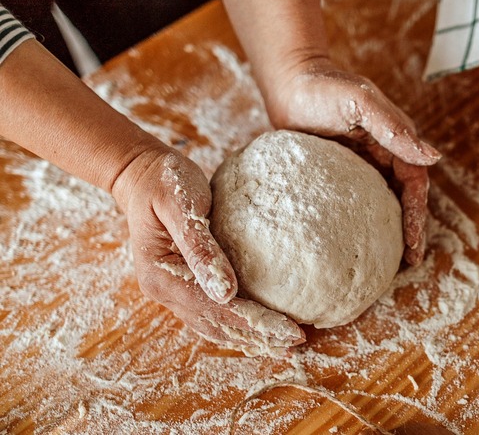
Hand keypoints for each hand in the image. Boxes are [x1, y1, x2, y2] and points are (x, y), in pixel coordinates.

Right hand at [112, 146, 304, 355]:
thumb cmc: (164, 181)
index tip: (290, 331)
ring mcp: (171, 290)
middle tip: (296, 343)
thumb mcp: (181, 204)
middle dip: (257, 337)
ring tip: (283, 345)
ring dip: (249, 337)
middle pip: (217, 325)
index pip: (216, 309)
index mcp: (162, 275)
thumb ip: (200, 247)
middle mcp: (164, 291)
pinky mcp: (182, 285)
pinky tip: (261, 328)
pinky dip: (237, 324)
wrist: (142, 174)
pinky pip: (211, 313)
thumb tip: (226, 293)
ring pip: (213, 326)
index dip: (254, 322)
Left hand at [264, 58, 440, 264]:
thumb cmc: (324, 87)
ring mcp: (361, 164)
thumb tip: (433, 157)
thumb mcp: (361, 104)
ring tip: (390, 261)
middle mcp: (383, 154)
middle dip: (410, 229)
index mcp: (395, 139)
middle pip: (404, 198)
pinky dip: (362, 222)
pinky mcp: (338, 172)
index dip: (416, 214)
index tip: (412, 244)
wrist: (289, 81)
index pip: (414, 183)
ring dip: (390, 229)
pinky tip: (356, 242)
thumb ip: (394, 129)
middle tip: (409, 262)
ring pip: (382, 202)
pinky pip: (354, 201)